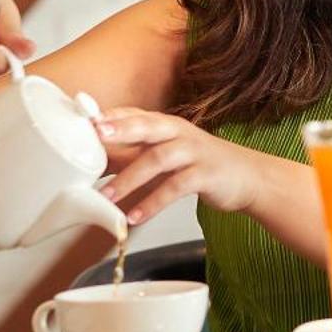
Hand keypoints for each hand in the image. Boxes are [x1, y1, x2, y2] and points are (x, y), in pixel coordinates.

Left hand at [94, 108, 258, 224]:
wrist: (248, 177)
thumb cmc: (200, 165)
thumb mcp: (167, 155)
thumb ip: (134, 156)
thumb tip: (93, 165)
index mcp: (166, 125)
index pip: (135, 114)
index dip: (110, 116)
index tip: (83, 120)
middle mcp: (179, 133)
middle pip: (147, 126)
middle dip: (121, 129)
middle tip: (96, 136)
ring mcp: (194, 152)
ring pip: (158, 159)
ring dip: (130, 178)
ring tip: (107, 196)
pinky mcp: (206, 175)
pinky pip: (176, 188)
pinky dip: (153, 203)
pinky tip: (135, 217)